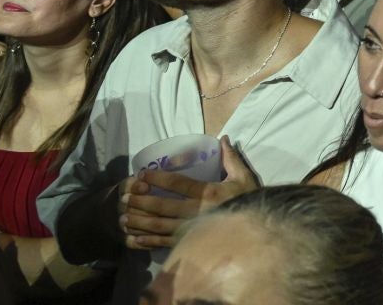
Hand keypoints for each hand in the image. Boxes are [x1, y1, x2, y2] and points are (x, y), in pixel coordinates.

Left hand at [118, 137, 258, 250]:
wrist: (258, 231)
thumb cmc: (249, 201)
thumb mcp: (243, 177)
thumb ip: (231, 158)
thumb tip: (223, 138)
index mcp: (209, 193)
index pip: (178, 183)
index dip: (158, 178)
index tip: (142, 175)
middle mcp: (197, 212)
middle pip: (163, 206)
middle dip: (142, 201)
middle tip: (125, 196)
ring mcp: (191, 230)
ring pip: (160, 226)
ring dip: (140, 221)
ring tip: (124, 216)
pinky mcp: (189, 244)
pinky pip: (164, 243)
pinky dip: (147, 242)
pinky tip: (134, 239)